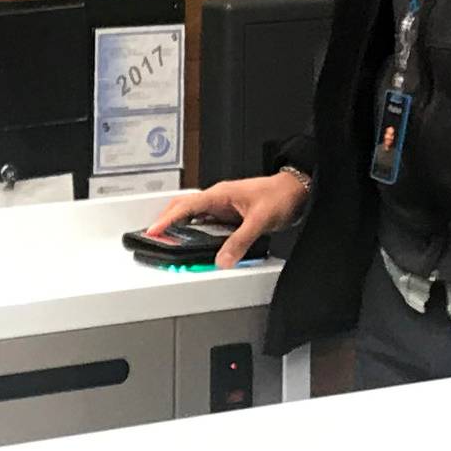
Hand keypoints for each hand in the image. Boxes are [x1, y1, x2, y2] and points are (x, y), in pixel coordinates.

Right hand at [149, 171, 309, 266]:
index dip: (168, 219)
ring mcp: (223, 206)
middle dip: (166, 220)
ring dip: (179, 226)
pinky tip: (193, 242)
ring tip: (167, 241)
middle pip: (183, 207)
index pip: (186, 206)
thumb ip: (241, 242)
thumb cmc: (280, 195)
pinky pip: (206, 223)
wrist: (297, 190)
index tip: (153, 231)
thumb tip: (223, 260)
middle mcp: (218, 199)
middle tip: (153, 237)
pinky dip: (195, 231)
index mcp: (220, 194)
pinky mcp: (229, 215)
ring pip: (193, 215)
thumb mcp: (259, 220)